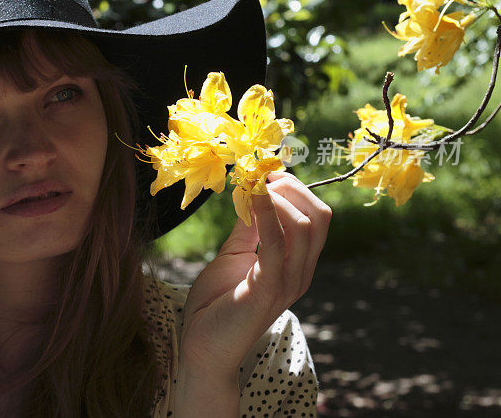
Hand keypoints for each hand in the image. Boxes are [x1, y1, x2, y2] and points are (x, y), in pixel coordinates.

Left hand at [177, 171, 330, 379]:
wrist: (203, 346)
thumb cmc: (216, 303)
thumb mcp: (234, 255)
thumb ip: (248, 229)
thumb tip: (252, 192)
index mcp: (297, 265)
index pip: (316, 217)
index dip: (294, 188)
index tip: (263, 175)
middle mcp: (300, 273)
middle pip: (319, 217)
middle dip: (293, 188)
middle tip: (260, 179)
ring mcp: (288, 282)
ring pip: (305, 226)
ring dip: (278, 198)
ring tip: (252, 188)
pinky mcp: (268, 288)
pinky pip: (276, 243)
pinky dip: (266, 213)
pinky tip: (251, 196)